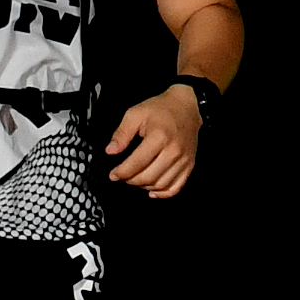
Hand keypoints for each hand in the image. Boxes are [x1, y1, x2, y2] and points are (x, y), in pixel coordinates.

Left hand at [107, 84, 200, 198]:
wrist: (185, 107)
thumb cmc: (159, 109)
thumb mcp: (135, 114)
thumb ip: (121, 133)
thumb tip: (110, 151)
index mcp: (159, 137)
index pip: (136, 164)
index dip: (121, 172)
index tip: (113, 174)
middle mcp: (173, 151)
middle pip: (148, 177)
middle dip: (130, 180)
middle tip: (122, 176)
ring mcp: (184, 160)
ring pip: (160, 185)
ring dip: (144, 186)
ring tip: (135, 179)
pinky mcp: (189, 165)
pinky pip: (175, 188)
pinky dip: (162, 193)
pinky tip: (152, 191)